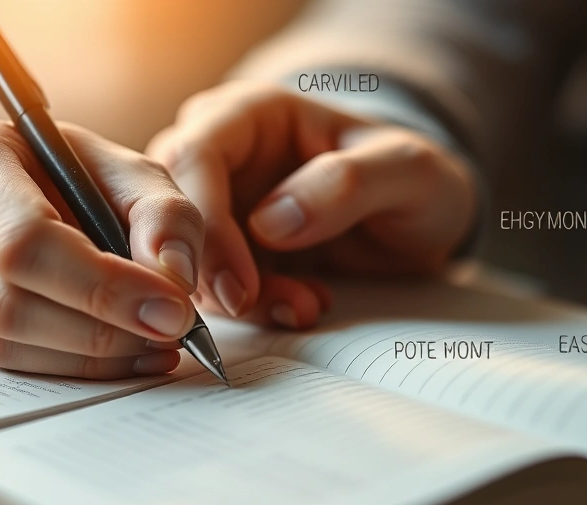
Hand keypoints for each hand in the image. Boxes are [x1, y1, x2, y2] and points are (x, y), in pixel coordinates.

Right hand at [0, 120, 204, 377]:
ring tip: (160, 342)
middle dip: (100, 327)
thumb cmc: (99, 179)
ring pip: (5, 337)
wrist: (66, 195)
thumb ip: (166, 219)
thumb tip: (171, 281)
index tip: (170, 306)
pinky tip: (131, 354)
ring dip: (93, 355)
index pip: (26, 238)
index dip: (100, 283)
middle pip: (8, 299)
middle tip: (172, 330)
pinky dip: (78, 367)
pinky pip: (10, 359)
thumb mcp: (143, 179)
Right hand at [147, 81, 476, 328]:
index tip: (236, 282)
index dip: (203, 221)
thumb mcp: (407, 169)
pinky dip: (252, 309)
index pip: (197, 154)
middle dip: (203, 270)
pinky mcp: (226, 251)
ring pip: (187, 256)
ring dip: (234, 297)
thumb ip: (347, 183)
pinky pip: (215, 286)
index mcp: (251, 113)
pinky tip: (300, 308)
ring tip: (302, 306)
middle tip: (246, 306)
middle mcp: (221, 154)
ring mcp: (219, 205)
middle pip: (171, 209)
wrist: (416, 218)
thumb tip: (269, 224)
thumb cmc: (410, 176)